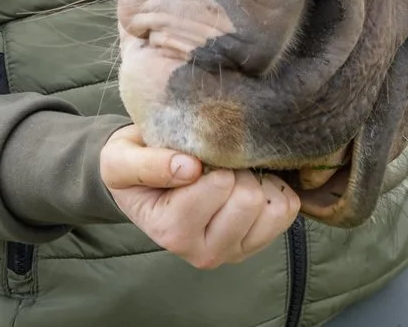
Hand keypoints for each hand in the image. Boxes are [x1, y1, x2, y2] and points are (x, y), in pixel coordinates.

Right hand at [99, 124, 299, 268]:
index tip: (192, 155)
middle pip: (249, 199)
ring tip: (229, 173)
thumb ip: (147, 164)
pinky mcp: (255, 244)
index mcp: (171, 232)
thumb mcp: (120, 160)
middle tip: (213, 164)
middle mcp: (204, 252)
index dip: (211, 158)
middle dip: (236, 169)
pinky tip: (248, 182)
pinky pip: (287, 212)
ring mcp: (233, 252)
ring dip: (256, 180)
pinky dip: (274, 188)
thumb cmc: (132, 166)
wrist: (143, 180)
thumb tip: (189, 168)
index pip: (220, 184)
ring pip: (272, 208)